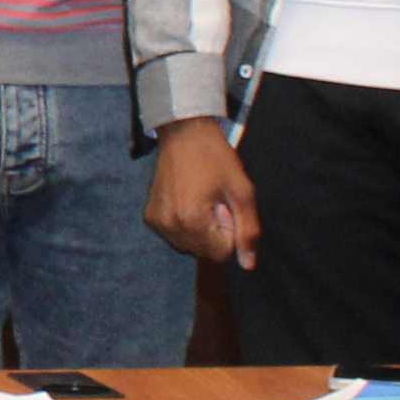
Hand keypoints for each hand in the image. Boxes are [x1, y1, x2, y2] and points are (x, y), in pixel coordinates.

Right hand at [149, 118, 258, 268]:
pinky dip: (185, 225)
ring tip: (200, 200)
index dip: (230, 231)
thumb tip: (248, 265)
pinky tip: (187, 202)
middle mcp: (169, 226)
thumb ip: (248, 230)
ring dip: (200, 231)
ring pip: (189, 246)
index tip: (225, 205)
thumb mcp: (242, 191)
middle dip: (215, 233)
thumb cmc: (216, 158)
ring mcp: (157, 222)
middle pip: (205, 252)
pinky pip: (175, 236)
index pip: (221, 254)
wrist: (184, 134)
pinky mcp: (150, 217)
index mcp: (192, 220)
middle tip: (214, 201)